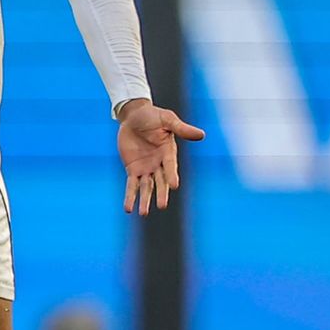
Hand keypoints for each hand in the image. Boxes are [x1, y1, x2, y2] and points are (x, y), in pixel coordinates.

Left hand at [117, 99, 205, 215]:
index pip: (170, 166)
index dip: (171, 175)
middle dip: (161, 193)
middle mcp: (159, 164)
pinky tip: (128, 209)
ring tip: (143, 213)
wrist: (134, 116)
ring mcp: (146, 168)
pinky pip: (131, 185)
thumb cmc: (153, 116)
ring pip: (146, 187)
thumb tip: (202, 135)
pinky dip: (130, 196)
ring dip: (145, 200)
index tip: (174, 185)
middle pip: (160, 181)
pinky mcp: (133, 169)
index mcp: (168, 152)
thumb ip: (181, 129)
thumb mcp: (167, 120)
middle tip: (162, 205)